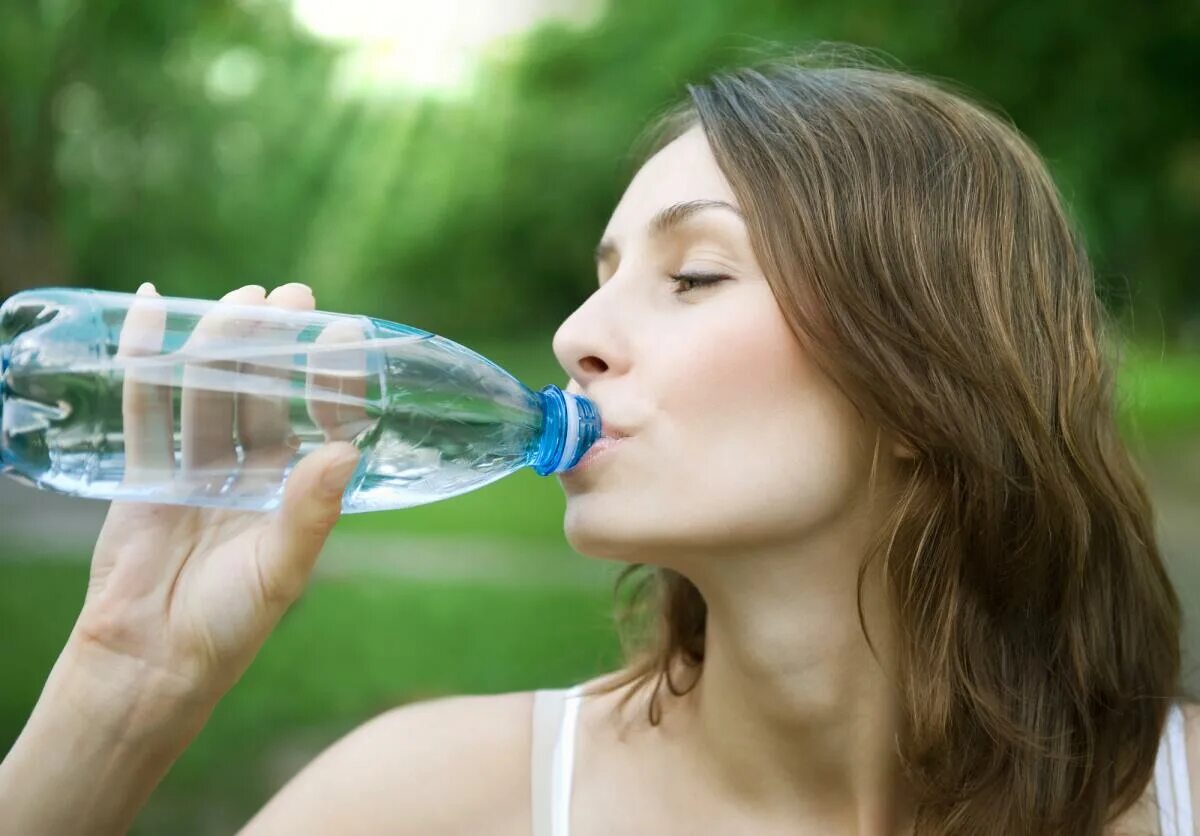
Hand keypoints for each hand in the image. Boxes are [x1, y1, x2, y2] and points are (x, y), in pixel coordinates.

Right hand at [73, 282, 362, 704]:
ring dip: (222, 342)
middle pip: (265, 393)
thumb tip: (347, 450)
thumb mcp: (281, 570)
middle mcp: (252, 471)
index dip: (333, 379)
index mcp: (295, 491)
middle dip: (277, 344)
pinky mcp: (145, 470)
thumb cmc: (230, 625)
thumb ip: (311, 512)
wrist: (150, 661)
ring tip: (242, 296)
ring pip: (210, 390)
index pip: (322, 420)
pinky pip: (147, 406)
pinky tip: (152, 309)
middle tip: (293, 294)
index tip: (345, 333)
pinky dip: (146, 359)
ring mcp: (198, 466)